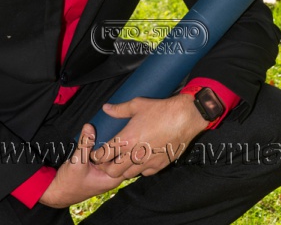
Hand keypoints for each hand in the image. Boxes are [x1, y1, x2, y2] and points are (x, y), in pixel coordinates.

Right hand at [39, 123, 126, 208]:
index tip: (127, 133)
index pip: (128, 162)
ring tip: (112, 128)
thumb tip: (89, 126)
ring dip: (112, 144)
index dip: (129, 148)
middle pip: (122, 157)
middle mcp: (111, 176)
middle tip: (120, 127)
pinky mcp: (99, 167)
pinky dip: (104, 146)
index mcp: (112, 179)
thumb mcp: (77, 161)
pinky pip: (106, 155)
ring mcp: (105, 172)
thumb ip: (85, 144)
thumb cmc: (69, 182)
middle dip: (121, 143)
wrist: (57, 192)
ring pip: (114, 155)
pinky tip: (102, 135)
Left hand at [91, 94, 205, 179]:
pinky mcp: (159, 165)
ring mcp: (147, 162)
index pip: (104, 155)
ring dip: (122, 170)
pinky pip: (144, 174)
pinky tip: (139, 161)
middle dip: (107, 167)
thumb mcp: (137, 105)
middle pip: (113, 171)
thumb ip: (119, 109)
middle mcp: (135, 154)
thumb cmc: (160, 110)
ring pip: (127, 175)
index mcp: (127, 139)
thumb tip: (106, 108)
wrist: (184, 118)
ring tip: (122, 162)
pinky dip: (138, 170)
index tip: (96, 154)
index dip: (97, 156)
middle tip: (107, 161)